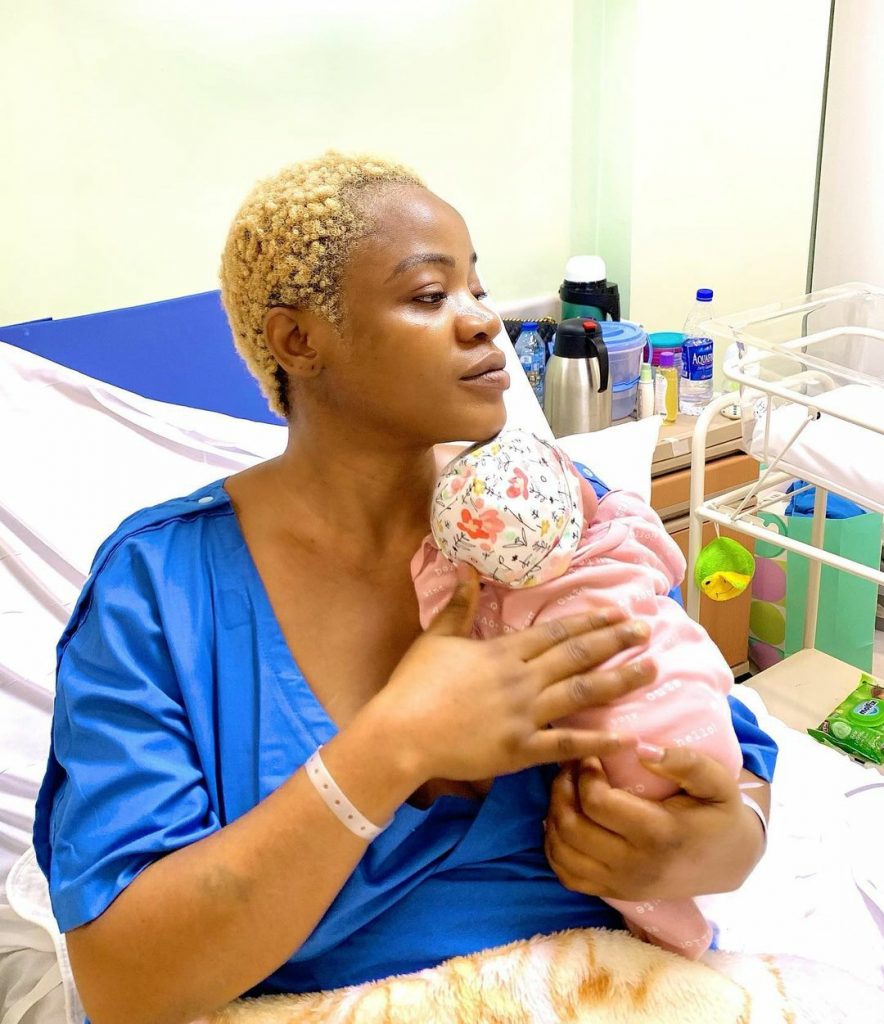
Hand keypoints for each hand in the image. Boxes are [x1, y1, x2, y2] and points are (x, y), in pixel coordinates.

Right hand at [371, 567, 655, 784]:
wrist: (400, 733)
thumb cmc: (414, 684)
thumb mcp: (437, 637)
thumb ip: (459, 604)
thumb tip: (466, 565)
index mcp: (504, 652)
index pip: (557, 632)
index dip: (591, 621)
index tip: (618, 611)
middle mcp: (522, 680)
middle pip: (578, 656)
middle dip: (616, 642)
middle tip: (646, 630)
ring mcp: (524, 716)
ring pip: (582, 694)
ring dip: (619, 680)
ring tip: (651, 670)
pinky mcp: (520, 751)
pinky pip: (566, 745)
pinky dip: (598, 743)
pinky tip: (627, 738)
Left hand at [545, 749, 767, 900]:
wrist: (730, 862)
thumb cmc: (720, 814)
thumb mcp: (717, 782)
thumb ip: (685, 762)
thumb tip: (641, 749)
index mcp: (658, 834)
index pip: (597, 802)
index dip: (584, 772)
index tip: (591, 754)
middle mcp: (634, 866)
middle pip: (571, 826)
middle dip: (561, 789)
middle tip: (570, 766)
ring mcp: (621, 885)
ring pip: (561, 851)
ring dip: (554, 814)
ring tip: (566, 789)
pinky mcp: (613, 893)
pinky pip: (566, 874)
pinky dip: (555, 846)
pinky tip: (565, 819)